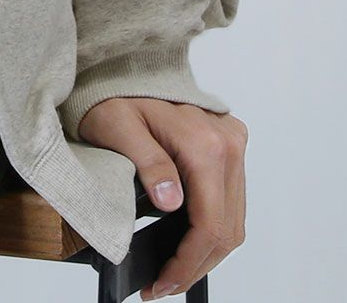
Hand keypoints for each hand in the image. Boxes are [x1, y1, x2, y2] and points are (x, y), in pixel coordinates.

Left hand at [75, 95, 246, 298]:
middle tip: (165, 285)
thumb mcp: (117, 127)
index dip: (188, 262)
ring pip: (233, 219)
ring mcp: (233, 142)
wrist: (121, 66)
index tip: (163, 283)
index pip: (209, 223)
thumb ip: (148, 163)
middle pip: (227, 228)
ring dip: (207, 251)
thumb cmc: (112, 95)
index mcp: (204, 142)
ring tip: (175, 271)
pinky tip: (189, 242)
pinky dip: (213, 227)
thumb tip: (171, 202)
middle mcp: (228, 142)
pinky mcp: (230, 144)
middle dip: (197, 265)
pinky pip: (231, 200)